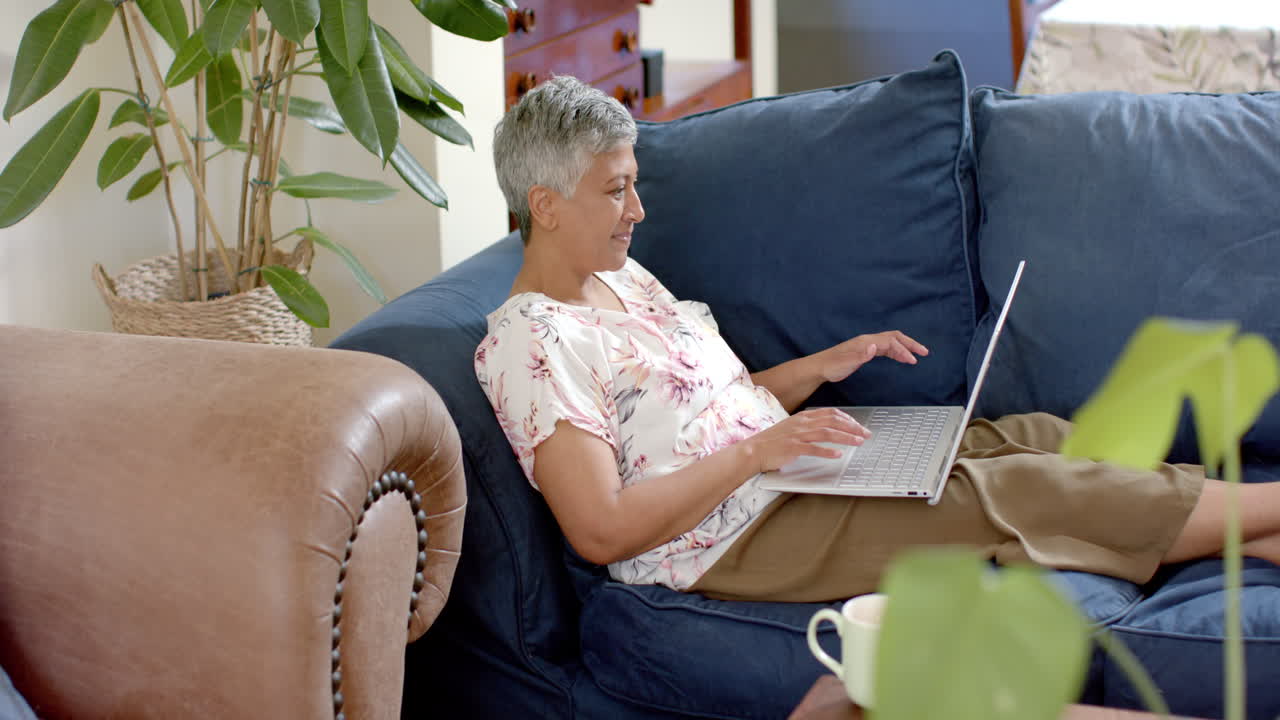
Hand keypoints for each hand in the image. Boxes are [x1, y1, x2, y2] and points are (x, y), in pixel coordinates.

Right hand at [742, 408, 870, 473]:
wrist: (753, 450)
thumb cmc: (773, 442)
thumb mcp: (792, 428)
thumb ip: (808, 427)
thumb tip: (827, 429)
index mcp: (803, 417)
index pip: (830, 413)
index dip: (848, 419)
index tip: (859, 426)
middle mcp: (802, 423)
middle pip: (833, 421)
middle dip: (852, 427)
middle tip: (866, 434)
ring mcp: (797, 435)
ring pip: (827, 432)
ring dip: (845, 437)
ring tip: (858, 442)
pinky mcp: (793, 448)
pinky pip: (813, 448)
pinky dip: (827, 451)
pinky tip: (838, 455)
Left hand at [816, 331, 928, 382]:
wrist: (819, 367)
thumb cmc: (831, 366)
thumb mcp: (846, 362)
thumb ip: (861, 355)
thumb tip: (875, 346)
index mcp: (866, 342)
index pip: (891, 342)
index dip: (904, 351)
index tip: (913, 360)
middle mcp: (868, 341)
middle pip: (894, 337)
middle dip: (910, 344)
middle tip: (924, 352)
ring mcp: (866, 345)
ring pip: (891, 342)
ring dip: (904, 347)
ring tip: (916, 356)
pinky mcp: (864, 351)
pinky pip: (885, 348)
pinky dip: (896, 351)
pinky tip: (900, 357)